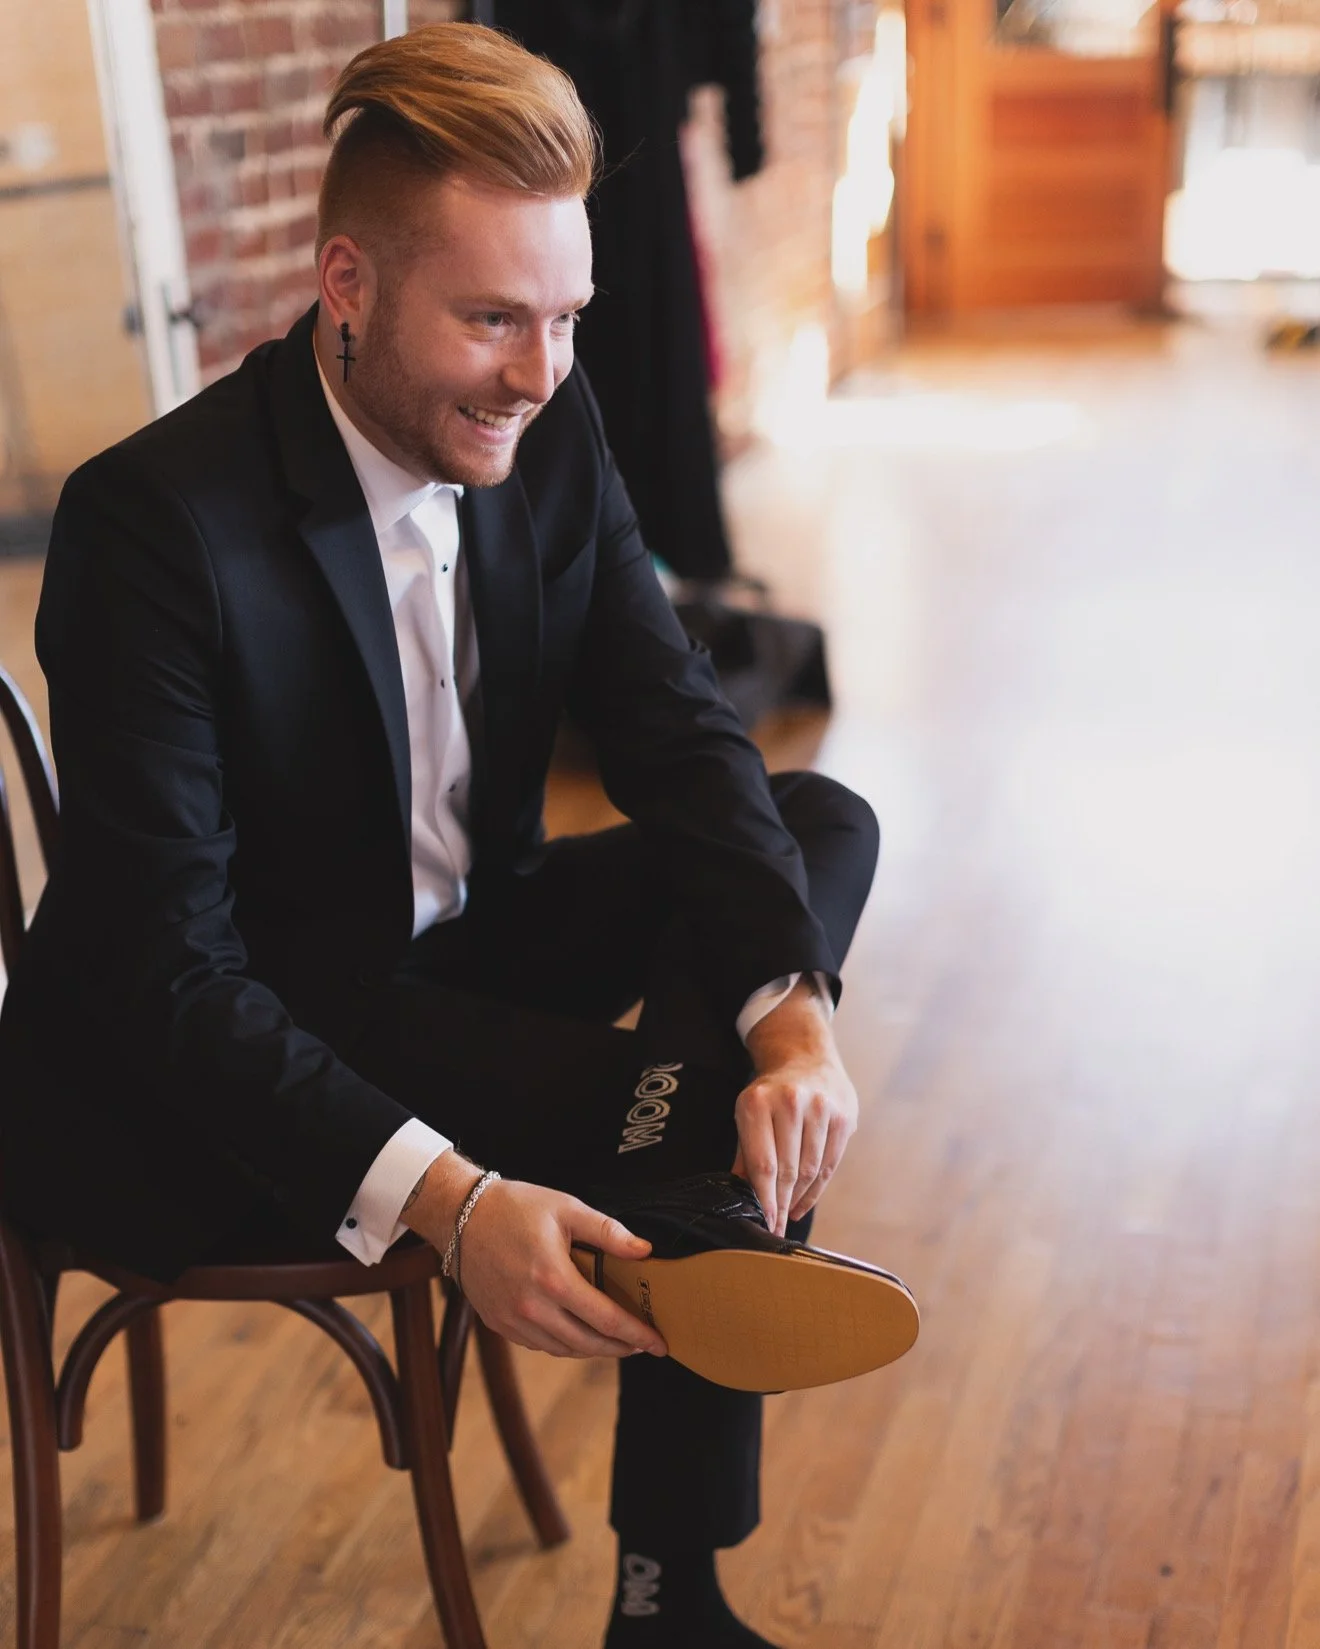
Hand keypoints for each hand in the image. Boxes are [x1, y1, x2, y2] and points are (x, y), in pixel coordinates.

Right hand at [403, 1157, 667, 1359]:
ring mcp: (513, 1320)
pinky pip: (540, 1345)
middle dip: (620, 1348)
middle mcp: (532, 1308)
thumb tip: (644, 1251)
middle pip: (588, 1343)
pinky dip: (564, 1344)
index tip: (659, 1344)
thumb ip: (608, 1232)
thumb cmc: (516, 1207)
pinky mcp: (498, 1323)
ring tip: (615, 1341)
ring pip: (564, 1349)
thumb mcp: (566, 1208)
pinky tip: (578, 1332)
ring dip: (593, 1350)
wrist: (460, 1215)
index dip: (637, 1334)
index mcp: (554, 1279)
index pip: (606, 1319)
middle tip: (642, 1346)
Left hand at [733, 979, 857, 1235]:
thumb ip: (745, 1152)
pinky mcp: (843, 1115)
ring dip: (798, 1198)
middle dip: (779, 1204)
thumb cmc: (771, 1092)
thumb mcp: (748, 1113)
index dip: (764, 1200)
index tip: (763, 1224)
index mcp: (758, 1102)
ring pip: (810, 1169)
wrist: (806, 1056)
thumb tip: (738, 1193)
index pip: (763, 1163)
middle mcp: (790, 1103)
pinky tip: (804, 1202)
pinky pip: (830, 1163)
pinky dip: (816, 1188)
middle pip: (787, 1170)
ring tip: (787, 1216)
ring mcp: (820, 1108)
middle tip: (773, 1229)